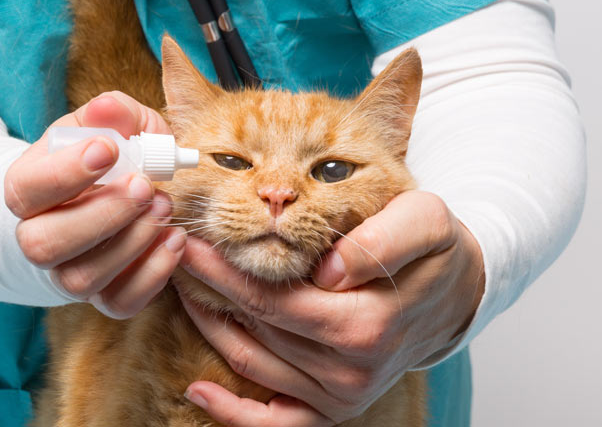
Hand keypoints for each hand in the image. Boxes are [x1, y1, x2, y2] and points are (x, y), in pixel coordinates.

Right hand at [5, 91, 186, 318]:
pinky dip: (152, 274)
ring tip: (165, 207)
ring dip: (130, 243)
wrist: (103, 201)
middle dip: (100, 214)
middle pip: (44, 243)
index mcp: (27, 188)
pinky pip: (119, 302)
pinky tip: (175, 239)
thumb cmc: (105, 157)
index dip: (64, 173)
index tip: (107, 149)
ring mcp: (67, 273)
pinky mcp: (103, 297)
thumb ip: (112, 113)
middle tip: (144, 186)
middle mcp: (37, 237)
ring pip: (81, 278)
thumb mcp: (108, 126)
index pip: (25, 188)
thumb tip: (109, 107)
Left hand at [177, 190, 484, 425]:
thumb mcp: (425, 222)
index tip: (192, 239)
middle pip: (255, 327)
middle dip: (208, 289)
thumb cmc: (434, 251)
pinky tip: (198, 389)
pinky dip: (232, 412)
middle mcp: (350, 369)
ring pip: (253, 362)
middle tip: (174, 254)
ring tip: (182, 288)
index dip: (225, 271)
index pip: (273, 297)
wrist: (454, 293)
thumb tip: (331, 270)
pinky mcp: (334, 409)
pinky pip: (274, 424)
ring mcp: (341, 394)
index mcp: (368, 323)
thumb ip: (383, 241)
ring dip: (209, 327)